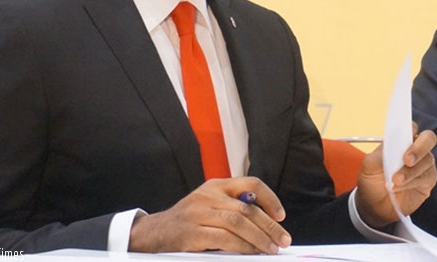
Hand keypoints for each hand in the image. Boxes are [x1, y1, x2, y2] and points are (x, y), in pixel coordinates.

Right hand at [129, 177, 290, 252]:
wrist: (152, 233)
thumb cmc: (187, 221)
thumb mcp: (209, 205)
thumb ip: (232, 208)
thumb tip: (266, 224)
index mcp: (216, 185)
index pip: (251, 184)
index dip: (270, 199)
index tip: (281, 216)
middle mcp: (208, 195)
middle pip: (248, 208)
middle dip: (270, 226)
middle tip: (283, 240)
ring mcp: (199, 213)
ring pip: (238, 223)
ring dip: (259, 238)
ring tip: (270, 249)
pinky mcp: (191, 233)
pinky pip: (223, 239)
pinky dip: (241, 247)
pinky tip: (251, 252)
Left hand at [354, 123, 436, 228]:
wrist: (374, 206)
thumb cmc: (372, 181)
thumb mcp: (369, 166)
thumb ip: (380, 154)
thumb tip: (392, 147)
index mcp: (400, 141)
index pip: (411, 127)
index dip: (410, 128)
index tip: (404, 135)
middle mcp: (415, 149)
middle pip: (428, 139)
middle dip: (418, 149)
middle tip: (406, 160)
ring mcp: (423, 164)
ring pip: (427, 160)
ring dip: (410, 172)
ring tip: (395, 181)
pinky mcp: (428, 180)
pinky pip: (427, 176)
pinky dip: (413, 182)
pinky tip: (400, 187)